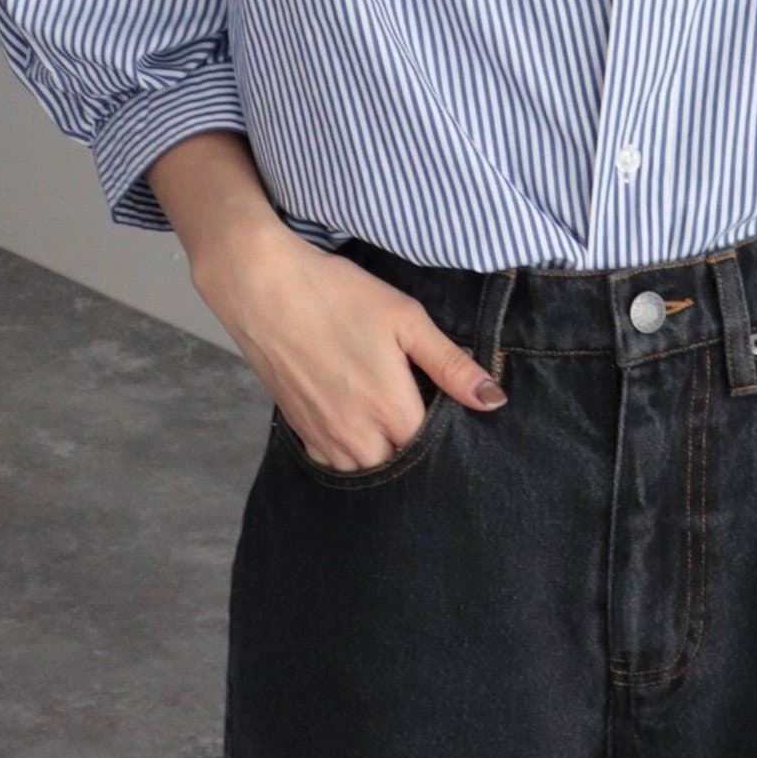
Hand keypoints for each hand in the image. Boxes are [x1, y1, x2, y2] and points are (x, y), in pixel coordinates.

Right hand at [191, 216, 507, 469]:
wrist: (262, 288)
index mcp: (391, 409)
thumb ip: (451, 364)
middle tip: (420, 410)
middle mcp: (357, 434)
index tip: (448, 409)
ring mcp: (324, 436)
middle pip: (400, 465)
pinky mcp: (299, 429)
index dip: (446, 432)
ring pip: (366, 469)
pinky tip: (357, 422)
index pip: (433, 447)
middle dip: (415, 448)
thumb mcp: (406, 319)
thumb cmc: (337, 296)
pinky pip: (333, 461)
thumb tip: (493, 400)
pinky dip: (350, 452)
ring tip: (390, 419)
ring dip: (383, 454)